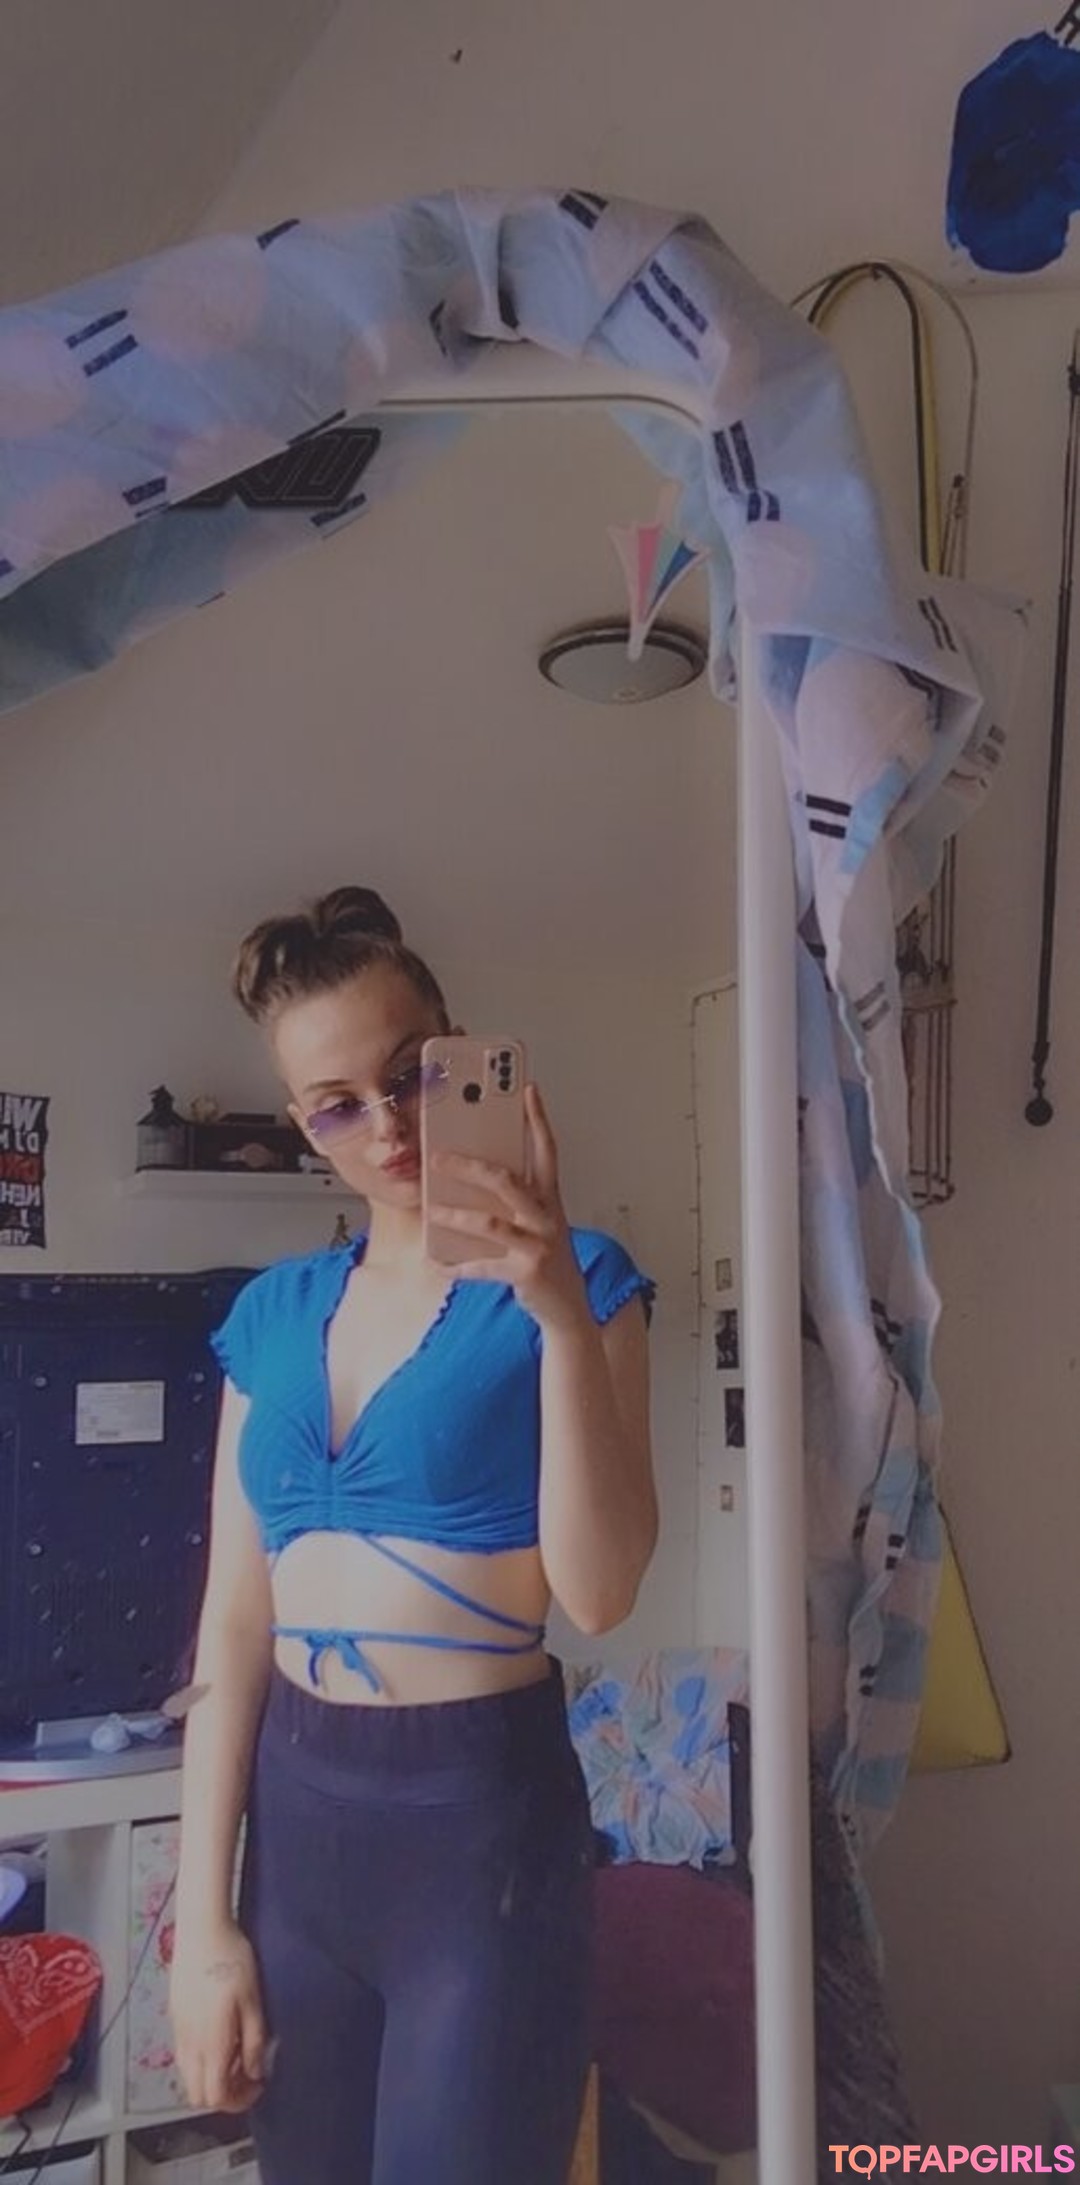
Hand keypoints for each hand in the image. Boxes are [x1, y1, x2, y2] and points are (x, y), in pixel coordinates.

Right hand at [169, 1920, 269, 2114]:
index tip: (257, 2085)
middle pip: (197, 2094)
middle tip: (246, 2075)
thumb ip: (254, 2041)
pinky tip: (221, 2036)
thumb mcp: (253, 2001)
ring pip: (188, 2076)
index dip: (239, 2101)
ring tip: (235, 2053)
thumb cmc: (230, 1959)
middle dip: (223, 2094)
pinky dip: (201, 2060)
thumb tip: (255, 2070)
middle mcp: (189, 2043)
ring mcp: (178, 2031)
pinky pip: (184, 2055)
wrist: (201, 1930)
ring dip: (211, 2077)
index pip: (216, 2097)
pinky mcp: (175, 2017)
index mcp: (211, 2043)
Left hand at [425, 1082, 589, 1332]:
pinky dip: (457, 1265)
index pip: (547, 1149)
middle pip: (506, 1180)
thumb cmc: (545, 1257)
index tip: (526, 1088)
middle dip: (469, 1166)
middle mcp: (547, 1216)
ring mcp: (538, 1244)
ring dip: (455, 1215)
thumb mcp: (537, 1221)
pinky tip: (437, 1262)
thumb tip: (471, 1173)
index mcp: (550, 1198)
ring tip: (431, 1209)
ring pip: (490, 1221)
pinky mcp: (526, 1272)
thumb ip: (513, 1197)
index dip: (538, 1117)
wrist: (568, 1307)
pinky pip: (483, 1265)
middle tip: (436, 1157)